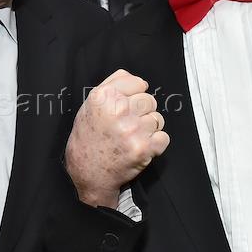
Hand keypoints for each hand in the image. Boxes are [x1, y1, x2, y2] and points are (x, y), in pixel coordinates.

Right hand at [65, 69, 168, 207]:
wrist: (88, 172)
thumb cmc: (89, 137)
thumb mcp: (90, 104)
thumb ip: (113, 84)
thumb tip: (138, 79)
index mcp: (103, 96)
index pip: (138, 83)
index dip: (133, 95)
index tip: (125, 106)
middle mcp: (118, 110)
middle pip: (150, 100)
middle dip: (142, 111)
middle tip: (127, 124)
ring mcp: (132, 130)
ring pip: (157, 118)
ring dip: (148, 128)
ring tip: (131, 136)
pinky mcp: (143, 148)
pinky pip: (163, 137)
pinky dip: (156, 143)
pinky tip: (139, 146)